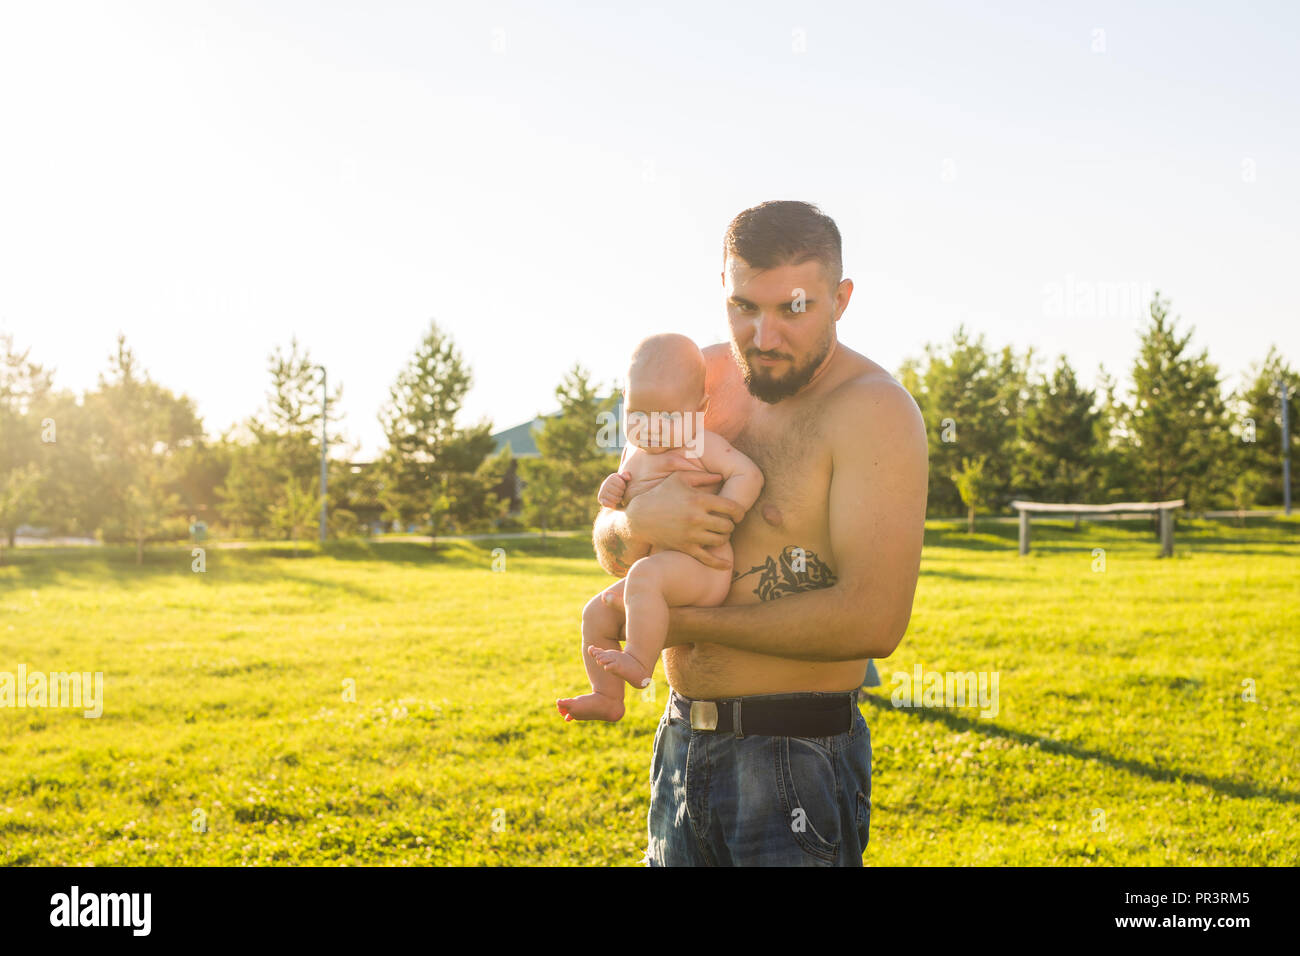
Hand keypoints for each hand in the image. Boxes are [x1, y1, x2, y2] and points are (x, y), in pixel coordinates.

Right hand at [597, 471, 630, 508]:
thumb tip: (628, 478)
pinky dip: (612, 505)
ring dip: (619, 500)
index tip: (623, 487)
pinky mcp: (600, 498)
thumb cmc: (622, 486)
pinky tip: (615, 503)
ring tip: (619, 498)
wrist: (616, 495)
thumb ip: (627, 475)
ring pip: (614, 499)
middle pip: (618, 492)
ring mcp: (601, 491)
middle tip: (621, 494)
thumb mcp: (626, 480)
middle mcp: (605, 483)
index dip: (624, 488)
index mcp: (612, 477)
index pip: (622, 485)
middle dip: (622, 494)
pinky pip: (607, 503)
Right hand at [624, 470, 745, 570]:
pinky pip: (707, 558)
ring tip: (720, 534)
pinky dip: (719, 563)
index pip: (731, 508)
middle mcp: (697, 518)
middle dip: (731, 525)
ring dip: (724, 538)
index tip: (738, 514)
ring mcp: (691, 534)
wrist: (640, 517)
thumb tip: (721, 476)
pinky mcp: (685, 547)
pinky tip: (727, 565)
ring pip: (720, 541)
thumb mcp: (679, 479)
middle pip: (728, 526)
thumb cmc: (660, 494)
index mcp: (699, 500)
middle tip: (727, 524)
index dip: (740, 512)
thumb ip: (702, 476)